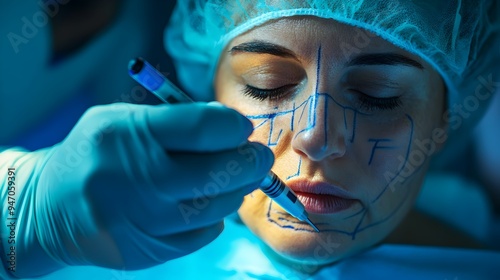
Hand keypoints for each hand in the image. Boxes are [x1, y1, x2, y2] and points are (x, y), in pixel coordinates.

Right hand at [4, 102, 272, 276]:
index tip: (242, 128)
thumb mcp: (123, 120)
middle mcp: (134, 179)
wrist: (50, 207)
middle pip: (218, 172)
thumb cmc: (97, 154)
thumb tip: (235, 132)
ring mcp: (140, 221)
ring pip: (216, 207)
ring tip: (235, 178)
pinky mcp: (146, 251)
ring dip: (236, 191)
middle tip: (258, 156)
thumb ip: (177, 122)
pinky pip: (203, 233)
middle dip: (251, 162)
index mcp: (128, 134)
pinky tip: (204, 203)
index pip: (202, 128)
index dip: (234, 127)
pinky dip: (213, 217)